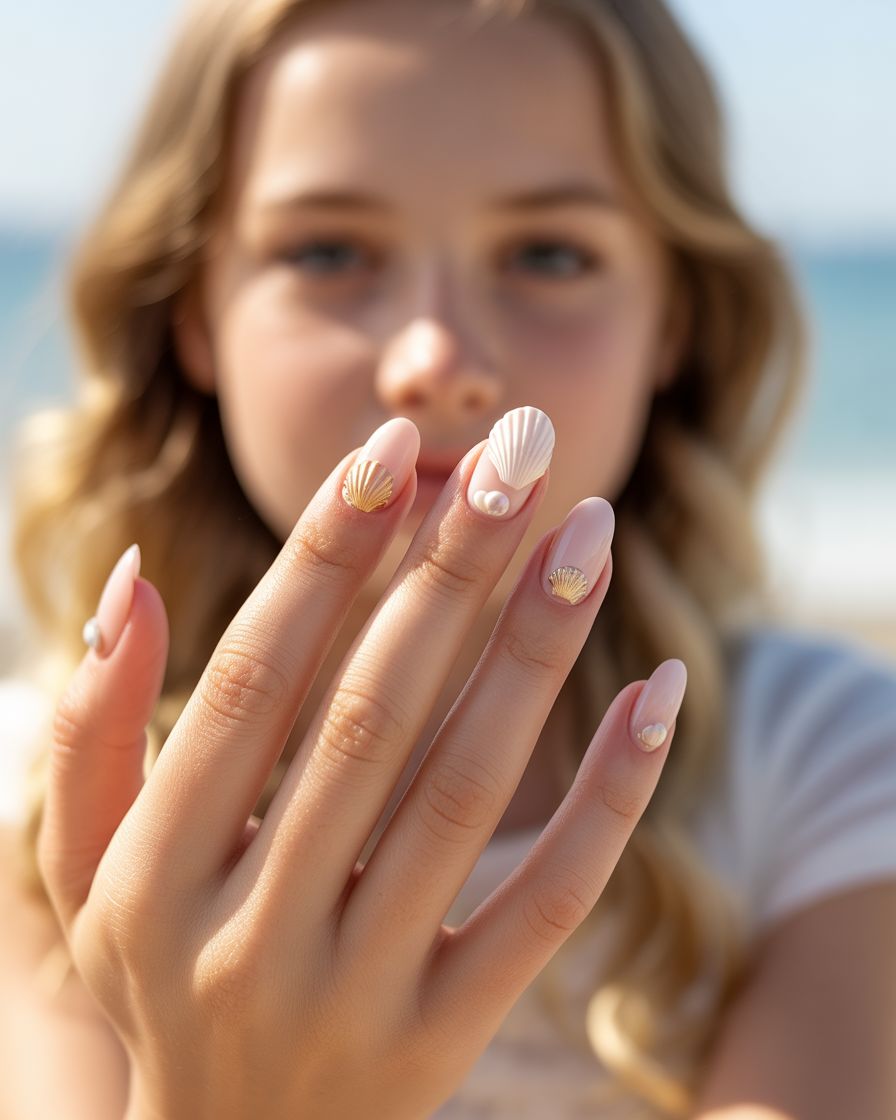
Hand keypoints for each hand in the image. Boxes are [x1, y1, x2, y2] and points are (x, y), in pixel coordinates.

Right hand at [39, 417, 683, 1119]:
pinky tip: (658, 696)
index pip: (254, 677)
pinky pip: (545, 907)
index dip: (328, 554)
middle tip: (522, 456)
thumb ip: (92, 729)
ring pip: (465, 791)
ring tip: (588, 533)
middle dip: (452, 568)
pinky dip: (609, 799)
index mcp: (153, 872)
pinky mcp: (444, 1040)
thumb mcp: (86, 866)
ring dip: (535, 651)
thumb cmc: (158, 977)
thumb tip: (134, 583)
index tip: (397, 450)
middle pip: (372, 712)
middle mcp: (251, 933)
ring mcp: (354, 995)